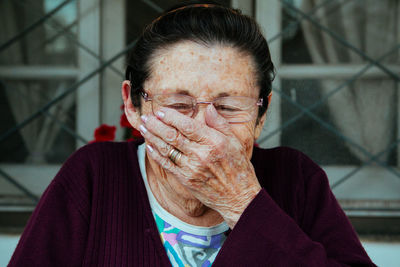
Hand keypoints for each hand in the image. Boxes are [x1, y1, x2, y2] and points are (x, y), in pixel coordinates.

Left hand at [139, 105, 261, 227]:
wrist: (238, 197)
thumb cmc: (238, 167)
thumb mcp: (235, 141)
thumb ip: (220, 123)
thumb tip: (209, 107)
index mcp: (214, 141)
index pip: (187, 125)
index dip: (170, 116)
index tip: (160, 110)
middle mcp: (201, 154)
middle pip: (172, 135)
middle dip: (156, 125)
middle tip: (146, 117)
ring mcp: (192, 168)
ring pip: (166, 149)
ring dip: (152, 137)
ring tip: (143, 128)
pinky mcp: (186, 179)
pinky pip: (167, 165)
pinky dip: (156, 154)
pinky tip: (149, 145)